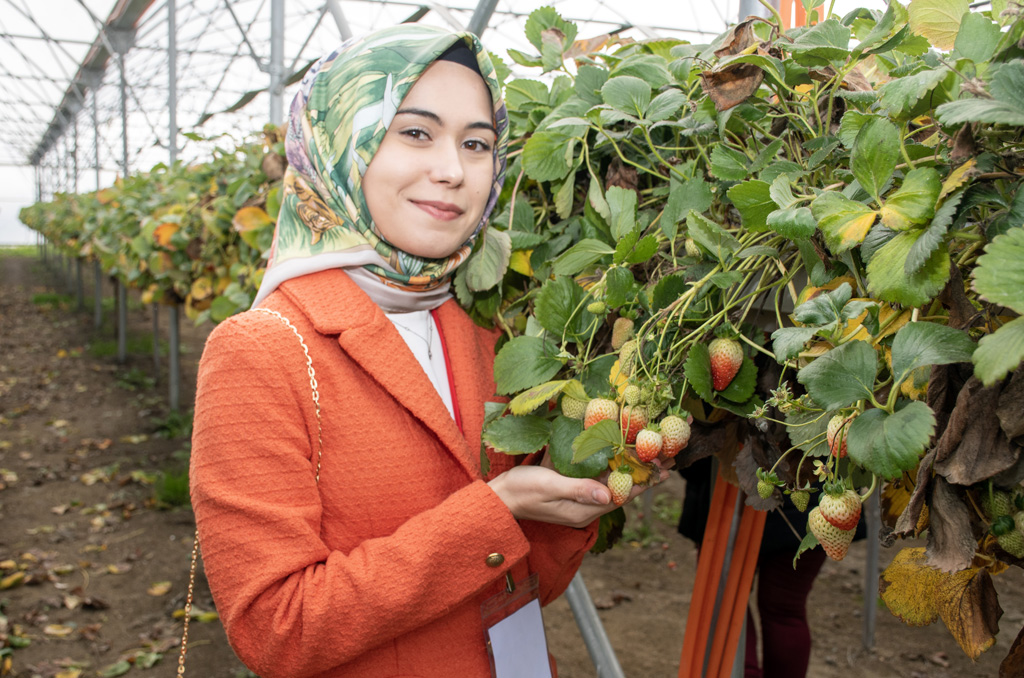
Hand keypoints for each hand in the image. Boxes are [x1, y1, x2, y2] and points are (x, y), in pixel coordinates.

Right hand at [487, 457, 672, 528]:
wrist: (498, 498)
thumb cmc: (521, 492)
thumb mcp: (549, 487)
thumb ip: (578, 490)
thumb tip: (609, 495)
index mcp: (585, 509)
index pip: (623, 495)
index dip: (644, 480)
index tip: (664, 467)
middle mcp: (586, 505)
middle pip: (622, 487)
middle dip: (641, 470)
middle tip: (664, 453)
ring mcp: (578, 496)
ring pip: (610, 480)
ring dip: (628, 464)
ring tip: (647, 448)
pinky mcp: (570, 486)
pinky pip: (595, 475)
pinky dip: (607, 461)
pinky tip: (615, 447)